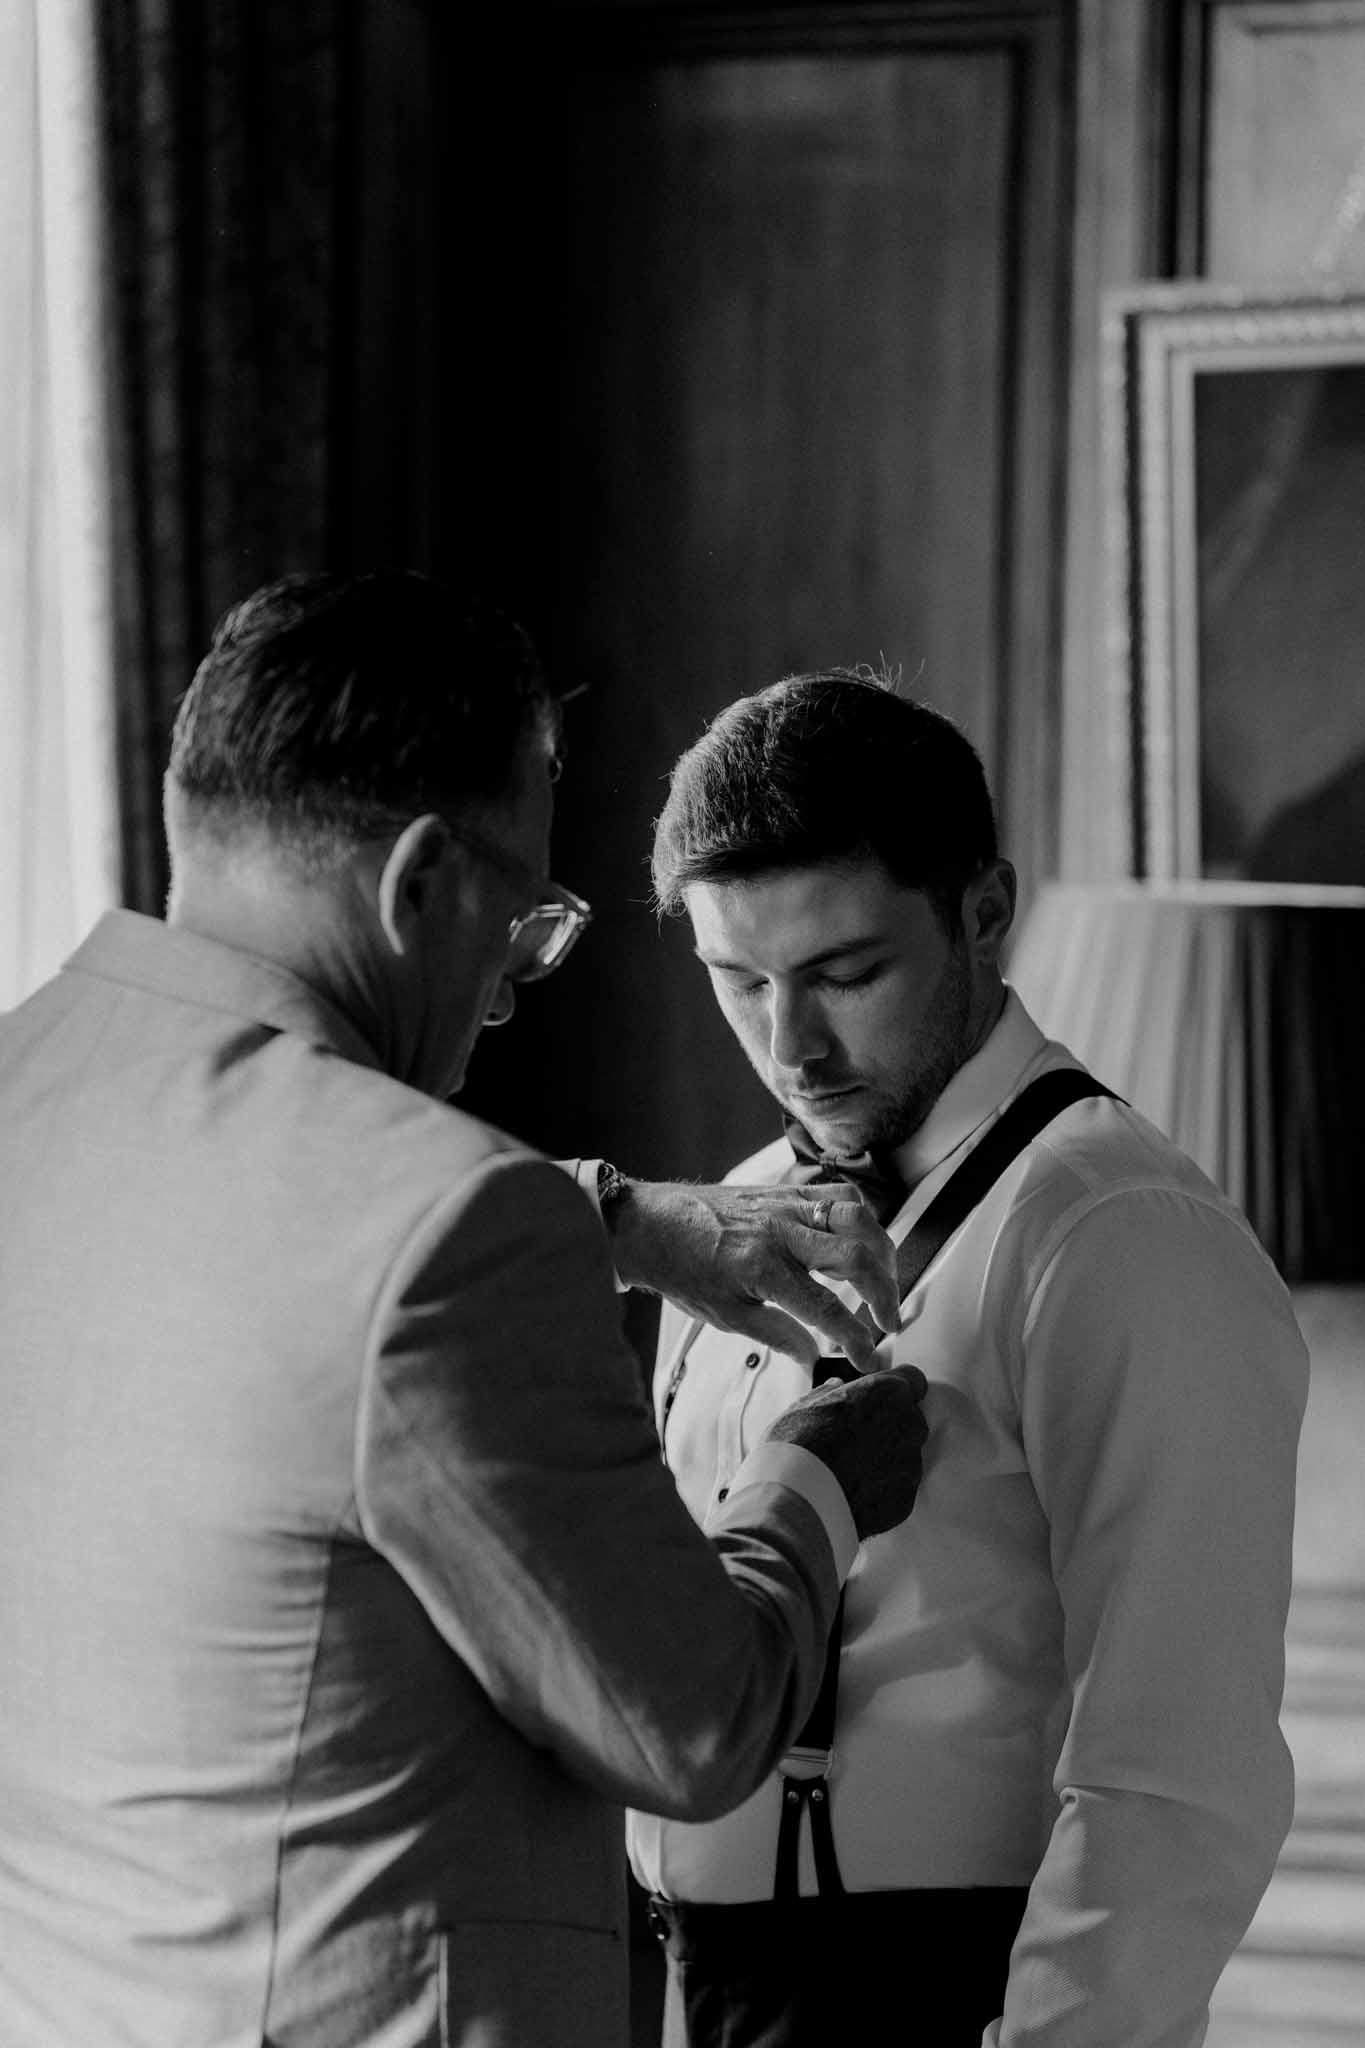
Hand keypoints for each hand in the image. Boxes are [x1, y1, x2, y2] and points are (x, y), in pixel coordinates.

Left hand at [604, 1179, 900, 1371]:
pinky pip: (836, 1194)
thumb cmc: (681, 1270)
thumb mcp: (724, 1315)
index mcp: (764, 1269)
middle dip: (884, 1292)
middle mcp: (781, 1231)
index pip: (827, 1309)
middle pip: (856, 1255)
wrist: (649, 1225)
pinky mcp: (784, 1189)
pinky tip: (861, 1239)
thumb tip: (815, 1355)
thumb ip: (776, 1335)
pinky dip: (860, 1216)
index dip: (856, 1339)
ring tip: (885, 1279)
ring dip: (881, 1249)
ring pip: (856, 1215)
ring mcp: (786, 1204)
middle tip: (889, 1320)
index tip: (868, 1360)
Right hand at [763, 1365, 928, 1540]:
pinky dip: (882, 1488)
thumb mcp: (805, 1405)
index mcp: (888, 1393)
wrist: (799, 1501)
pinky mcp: (906, 1499)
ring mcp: (910, 1465)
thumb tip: (836, 1386)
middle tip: (857, 1437)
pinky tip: (854, 1491)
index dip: (895, 1389)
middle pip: (911, 1419)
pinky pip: (898, 1487)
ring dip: (886, 1458)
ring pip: (906, 1455)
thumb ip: (830, 1392)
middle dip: (890, 1425)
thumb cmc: (798, 1445)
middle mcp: (909, 1425)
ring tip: (851, 1470)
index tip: (881, 1399)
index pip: (913, 1380)